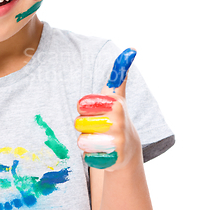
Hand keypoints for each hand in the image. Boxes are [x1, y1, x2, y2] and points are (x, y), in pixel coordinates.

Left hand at [74, 48, 140, 170]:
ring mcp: (117, 142)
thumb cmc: (115, 115)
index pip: (82, 104)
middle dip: (83, 125)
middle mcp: (118, 121)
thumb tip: (131, 49)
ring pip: (81, 140)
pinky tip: (102, 152)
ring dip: (85, 141)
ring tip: (99, 139)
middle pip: (79, 123)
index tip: (97, 109)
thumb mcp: (116, 94)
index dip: (84, 108)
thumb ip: (119, 73)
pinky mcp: (112, 160)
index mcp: (115, 103)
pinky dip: (90, 155)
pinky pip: (86, 156)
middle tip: (97, 126)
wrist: (127, 148)